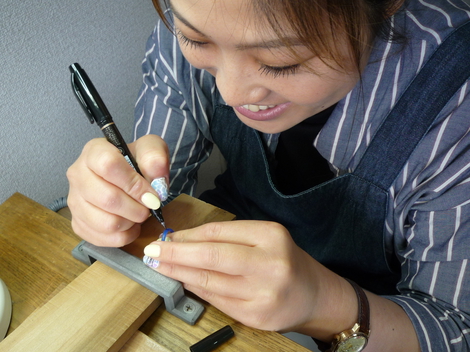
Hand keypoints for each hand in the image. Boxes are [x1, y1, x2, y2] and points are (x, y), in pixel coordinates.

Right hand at [67, 134, 168, 246]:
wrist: (127, 174)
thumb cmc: (137, 161)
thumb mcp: (151, 149)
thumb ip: (155, 158)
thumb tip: (156, 180)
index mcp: (94, 151)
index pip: (109, 165)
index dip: (134, 184)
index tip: (152, 195)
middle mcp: (77, 175)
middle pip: (108, 199)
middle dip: (136, 209)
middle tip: (149, 207)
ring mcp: (74, 201)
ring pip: (105, 223)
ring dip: (130, 223)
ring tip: (139, 215)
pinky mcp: (77, 223)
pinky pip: (102, 238)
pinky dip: (123, 236)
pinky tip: (130, 225)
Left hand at [144, 220, 325, 331]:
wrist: (313, 295)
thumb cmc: (283, 261)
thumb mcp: (264, 238)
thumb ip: (227, 238)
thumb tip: (183, 240)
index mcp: (270, 235)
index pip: (217, 232)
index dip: (187, 235)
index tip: (167, 237)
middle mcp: (269, 263)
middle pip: (210, 256)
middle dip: (176, 254)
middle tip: (152, 251)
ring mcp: (263, 293)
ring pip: (209, 280)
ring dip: (179, 273)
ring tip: (160, 266)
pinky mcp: (256, 316)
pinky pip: (216, 300)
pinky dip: (195, 289)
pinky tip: (183, 281)